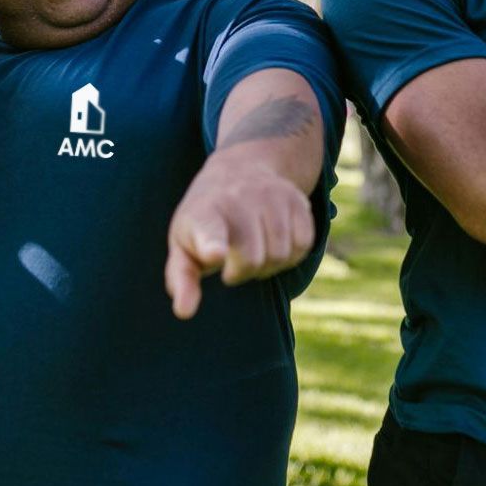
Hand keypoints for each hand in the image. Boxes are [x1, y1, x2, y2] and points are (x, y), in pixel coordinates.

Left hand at [164, 154, 315, 319]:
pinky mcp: (297, 199)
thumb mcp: (183, 246)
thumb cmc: (205, 222)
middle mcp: (238, 198)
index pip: (209, 232)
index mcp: (203, 213)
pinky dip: (290, 255)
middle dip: (242, 272)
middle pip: (253, 260)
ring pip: (281, 255)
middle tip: (231, 260)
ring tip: (252, 249)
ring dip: (267, 265)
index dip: (212, 246)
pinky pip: (304, 246)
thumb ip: (182, 279)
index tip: (214, 254)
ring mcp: (272, 195)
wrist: (238, 172)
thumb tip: (184, 313)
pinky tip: (273, 243)